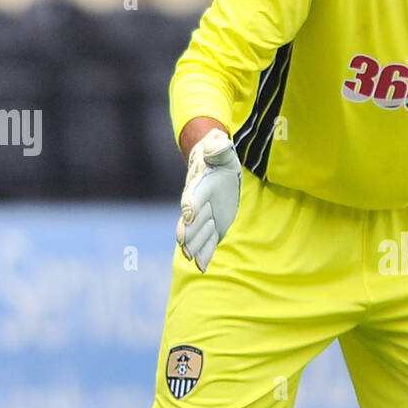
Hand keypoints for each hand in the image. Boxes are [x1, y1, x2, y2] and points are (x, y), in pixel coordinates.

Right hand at [175, 128, 241, 271]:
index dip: (190, 205)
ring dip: (196, 246)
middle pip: (191, 221)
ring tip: (194, 260)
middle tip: (184, 246)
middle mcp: (197, 205)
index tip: (187, 215)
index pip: (192, 196)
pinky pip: (208, 242)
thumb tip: (218, 141)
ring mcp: (204, 218)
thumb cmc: (219, 157)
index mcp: (198, 186)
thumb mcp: (223, 151)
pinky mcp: (213, 226)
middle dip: (188, 233)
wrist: (216, 167)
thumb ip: (219, 148)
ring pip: (198, 234)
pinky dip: (205, 254)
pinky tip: (202, 267)